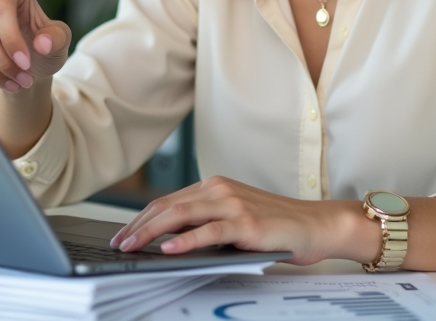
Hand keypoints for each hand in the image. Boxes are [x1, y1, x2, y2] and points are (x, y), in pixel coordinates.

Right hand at [0, 0, 70, 92]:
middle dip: (2, 62)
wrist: (26, 59)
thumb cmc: (43, 42)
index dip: (11, 39)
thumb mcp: (60, 39)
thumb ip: (57, 38)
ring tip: (16, 84)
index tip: (26, 63)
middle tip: (24, 80)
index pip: (0, 8)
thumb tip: (43, 43)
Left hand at [109, 176, 370, 265]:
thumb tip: (168, 241)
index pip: (168, 201)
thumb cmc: (276, 226)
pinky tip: (168, 249)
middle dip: (137, 226)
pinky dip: (185, 240)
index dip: (141, 218)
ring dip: (151, 232)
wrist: (316, 225)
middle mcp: (220, 189)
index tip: (123, 234)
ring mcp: (233, 203)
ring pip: (181, 215)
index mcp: (214, 186)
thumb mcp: (234, 221)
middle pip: (167, 206)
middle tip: (118, 243)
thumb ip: (206, 224)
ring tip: (132, 246)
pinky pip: (209, 231)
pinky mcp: (246, 223)